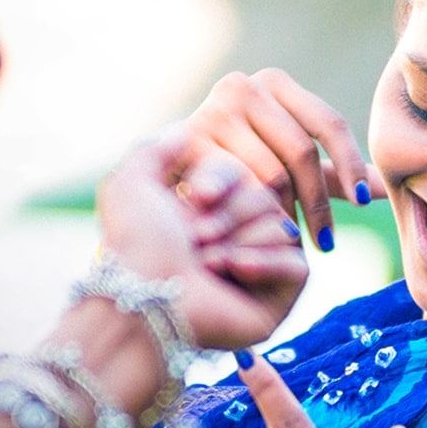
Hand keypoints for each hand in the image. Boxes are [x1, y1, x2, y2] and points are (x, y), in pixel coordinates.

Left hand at [97, 130, 308, 347]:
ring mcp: (267, 262)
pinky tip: (231, 273)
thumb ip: (155, 149)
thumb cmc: (137, 244)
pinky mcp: (284, 292)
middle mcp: (243, 233)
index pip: (246, 171)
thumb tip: (183, 130)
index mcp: (214, 208)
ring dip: (238, 242)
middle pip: (268, 195)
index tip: (193, 198)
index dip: (222, 180)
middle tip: (196, 241)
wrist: (147, 297)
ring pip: (281, 225)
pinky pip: (295, 260)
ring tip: (208, 265)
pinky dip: (262, 263)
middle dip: (228, 216)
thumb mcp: (131, 183)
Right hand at [185, 69, 387, 251]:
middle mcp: (243, 86)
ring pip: (268, 174)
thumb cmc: (243, 169)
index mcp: (277, 83)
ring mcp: (212, 110)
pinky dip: (249, 214)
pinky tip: (254, 233)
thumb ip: (337, 173)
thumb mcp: (293, 168)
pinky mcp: (185, 141)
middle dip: (316, 203)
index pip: (329, 123)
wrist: (171, 175)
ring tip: (288, 239)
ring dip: (282, 213)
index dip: (351, 165)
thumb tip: (390, 187)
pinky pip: (235, 188)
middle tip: (326, 243)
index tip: (361, 204)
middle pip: (300, 151)